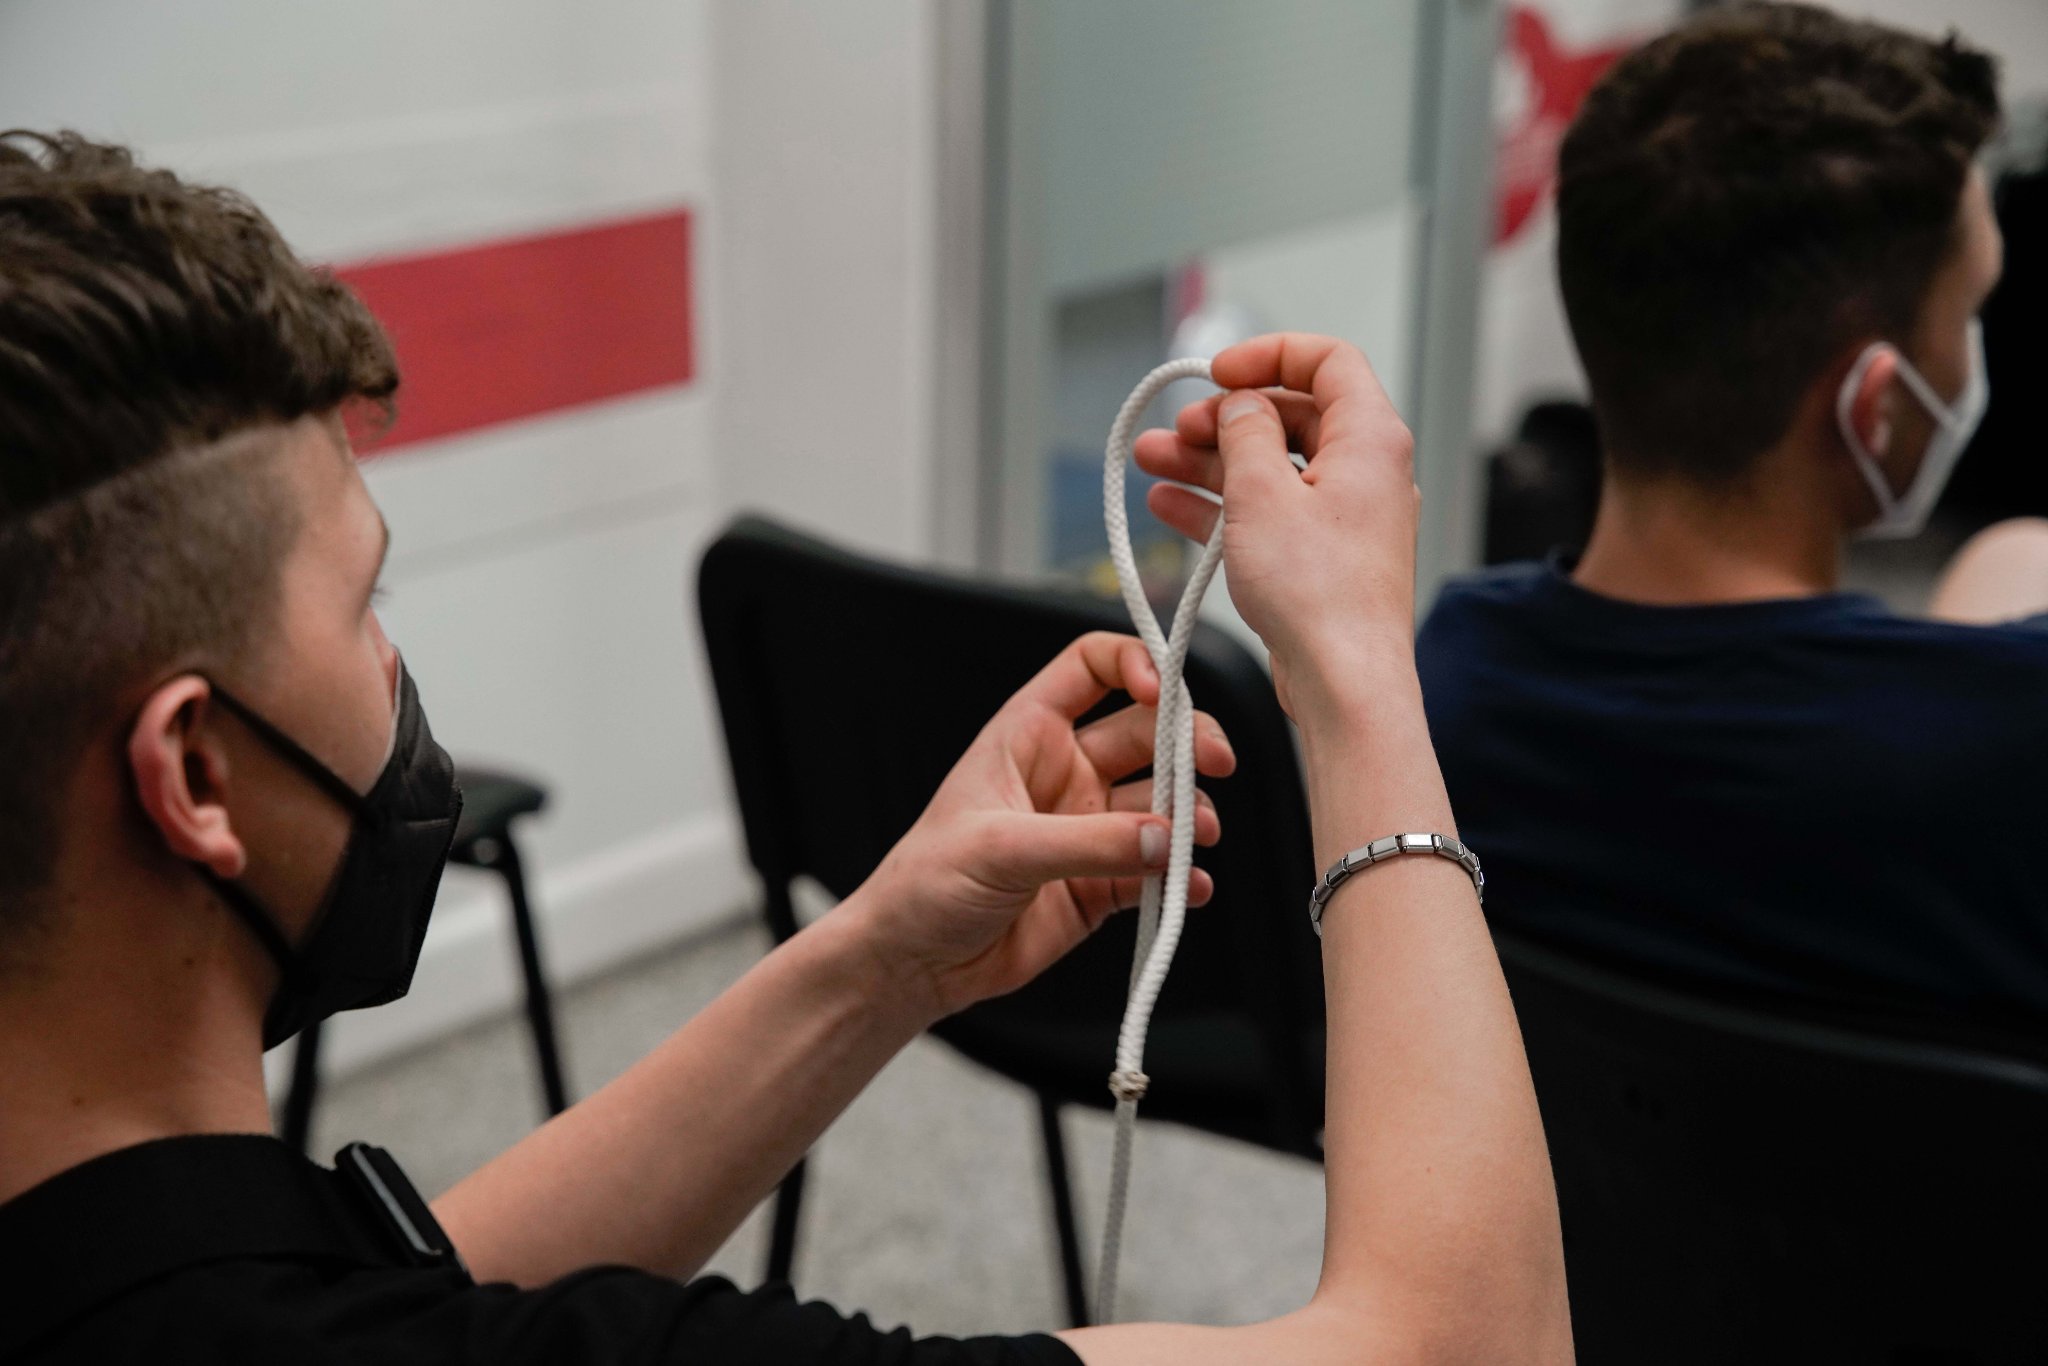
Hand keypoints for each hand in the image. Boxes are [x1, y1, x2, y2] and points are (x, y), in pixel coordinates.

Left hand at [844, 632, 1233, 1019]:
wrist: (913, 963)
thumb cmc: (924, 885)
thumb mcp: (998, 849)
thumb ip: (1086, 842)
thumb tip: (1163, 837)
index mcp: (1029, 735)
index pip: (1091, 668)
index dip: (1134, 664)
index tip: (1164, 692)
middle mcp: (1066, 773)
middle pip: (1148, 733)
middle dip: (1188, 742)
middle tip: (1215, 765)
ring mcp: (1088, 828)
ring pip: (1162, 804)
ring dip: (1190, 815)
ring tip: (1196, 838)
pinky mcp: (1101, 885)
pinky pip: (1159, 870)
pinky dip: (1183, 877)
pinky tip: (1191, 887)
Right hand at [1134, 334, 1418, 714]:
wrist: (1344, 682)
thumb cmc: (1320, 594)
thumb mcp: (1262, 492)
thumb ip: (1244, 432)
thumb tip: (1239, 405)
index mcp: (1370, 438)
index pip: (1327, 361)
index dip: (1268, 355)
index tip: (1219, 372)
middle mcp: (1365, 472)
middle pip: (1289, 417)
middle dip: (1222, 418)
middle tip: (1175, 429)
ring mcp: (1342, 518)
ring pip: (1269, 469)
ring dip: (1208, 462)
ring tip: (1151, 461)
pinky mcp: (1320, 559)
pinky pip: (1267, 514)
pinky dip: (1221, 505)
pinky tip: (1170, 504)